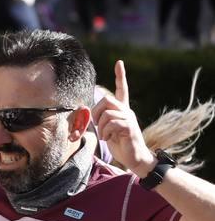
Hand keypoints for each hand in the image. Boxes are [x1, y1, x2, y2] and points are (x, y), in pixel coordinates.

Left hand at [93, 61, 155, 176]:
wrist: (134, 158)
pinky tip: (110, 139)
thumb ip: (99, 121)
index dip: (120, 76)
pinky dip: (106, 132)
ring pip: (108, 113)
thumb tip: (86, 116)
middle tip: (96, 124)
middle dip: (96, 111)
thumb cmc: (120, 144)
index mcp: (122, 110)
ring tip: (105, 135)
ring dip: (101, 126)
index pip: (121, 89)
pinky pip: (113, 124)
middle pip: (107, 99)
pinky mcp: (130, 128)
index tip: (119, 62)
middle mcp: (127, 111)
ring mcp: (130, 119)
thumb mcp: (106, 131)